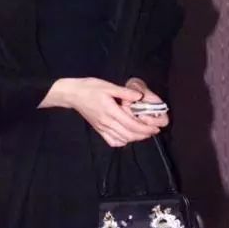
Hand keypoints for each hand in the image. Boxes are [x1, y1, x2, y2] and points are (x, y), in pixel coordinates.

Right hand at [42, 77, 165, 147]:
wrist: (73, 94)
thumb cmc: (90, 88)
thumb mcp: (108, 86)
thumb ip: (124, 92)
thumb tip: (139, 96)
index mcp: (110, 111)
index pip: (131, 124)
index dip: (145, 128)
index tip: (155, 128)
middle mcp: (107, 122)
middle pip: (129, 134)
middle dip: (144, 135)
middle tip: (153, 131)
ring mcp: (102, 128)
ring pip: (122, 139)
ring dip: (135, 138)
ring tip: (144, 134)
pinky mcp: (98, 129)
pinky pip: (112, 140)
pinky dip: (122, 141)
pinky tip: (127, 137)